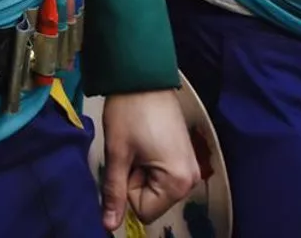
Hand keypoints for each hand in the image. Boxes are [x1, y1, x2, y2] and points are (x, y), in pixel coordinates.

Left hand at [98, 89, 199, 230]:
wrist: (144, 76)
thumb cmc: (130, 111)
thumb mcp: (118, 154)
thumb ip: (114, 192)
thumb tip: (109, 225)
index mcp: (177, 182)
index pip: (144, 211)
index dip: (127, 189)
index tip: (127, 162)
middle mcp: (190, 179)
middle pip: (152, 201)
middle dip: (135, 180)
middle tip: (132, 150)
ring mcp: (189, 167)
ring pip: (155, 187)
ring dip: (141, 171)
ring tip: (139, 144)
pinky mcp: (185, 156)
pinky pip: (162, 174)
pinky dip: (149, 163)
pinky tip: (146, 141)